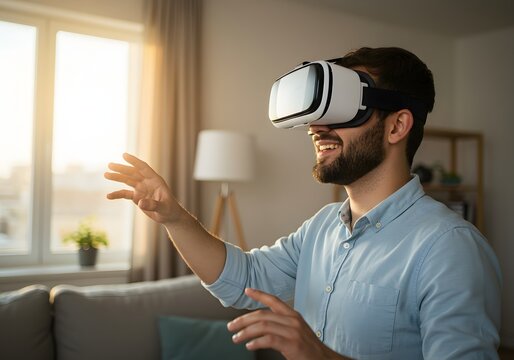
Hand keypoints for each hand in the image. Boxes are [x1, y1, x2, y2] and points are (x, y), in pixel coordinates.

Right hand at [104, 153, 181, 224]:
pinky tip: (108, 196)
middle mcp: (147, 182)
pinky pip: (125, 194)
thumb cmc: (170, 210)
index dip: (134, 161)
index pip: (144, 168)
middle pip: (133, 173)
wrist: (169, 216)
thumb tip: (140, 202)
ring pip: (128, 181)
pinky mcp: (137, 197)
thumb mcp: (164, 207)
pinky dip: (117, 194)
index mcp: (155, 180)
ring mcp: (141, 189)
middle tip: (110, 165)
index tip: (124, 155)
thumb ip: (153, 204)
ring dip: (117, 177)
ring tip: (106, 174)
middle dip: (122, 169)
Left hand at [227, 288, 345, 359]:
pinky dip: (256, 342)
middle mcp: (293, 320)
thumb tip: (260, 325)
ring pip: (263, 326)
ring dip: (246, 332)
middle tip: (231, 326)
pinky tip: (249, 346)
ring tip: (236, 338)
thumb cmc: (308, 348)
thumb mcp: (296, 331)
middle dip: (243, 320)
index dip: (260, 294)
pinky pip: (270, 339)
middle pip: (262, 315)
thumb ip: (281, 325)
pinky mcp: (292, 344)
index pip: (274, 300)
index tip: (247, 290)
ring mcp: (293, 332)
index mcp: (293, 315)